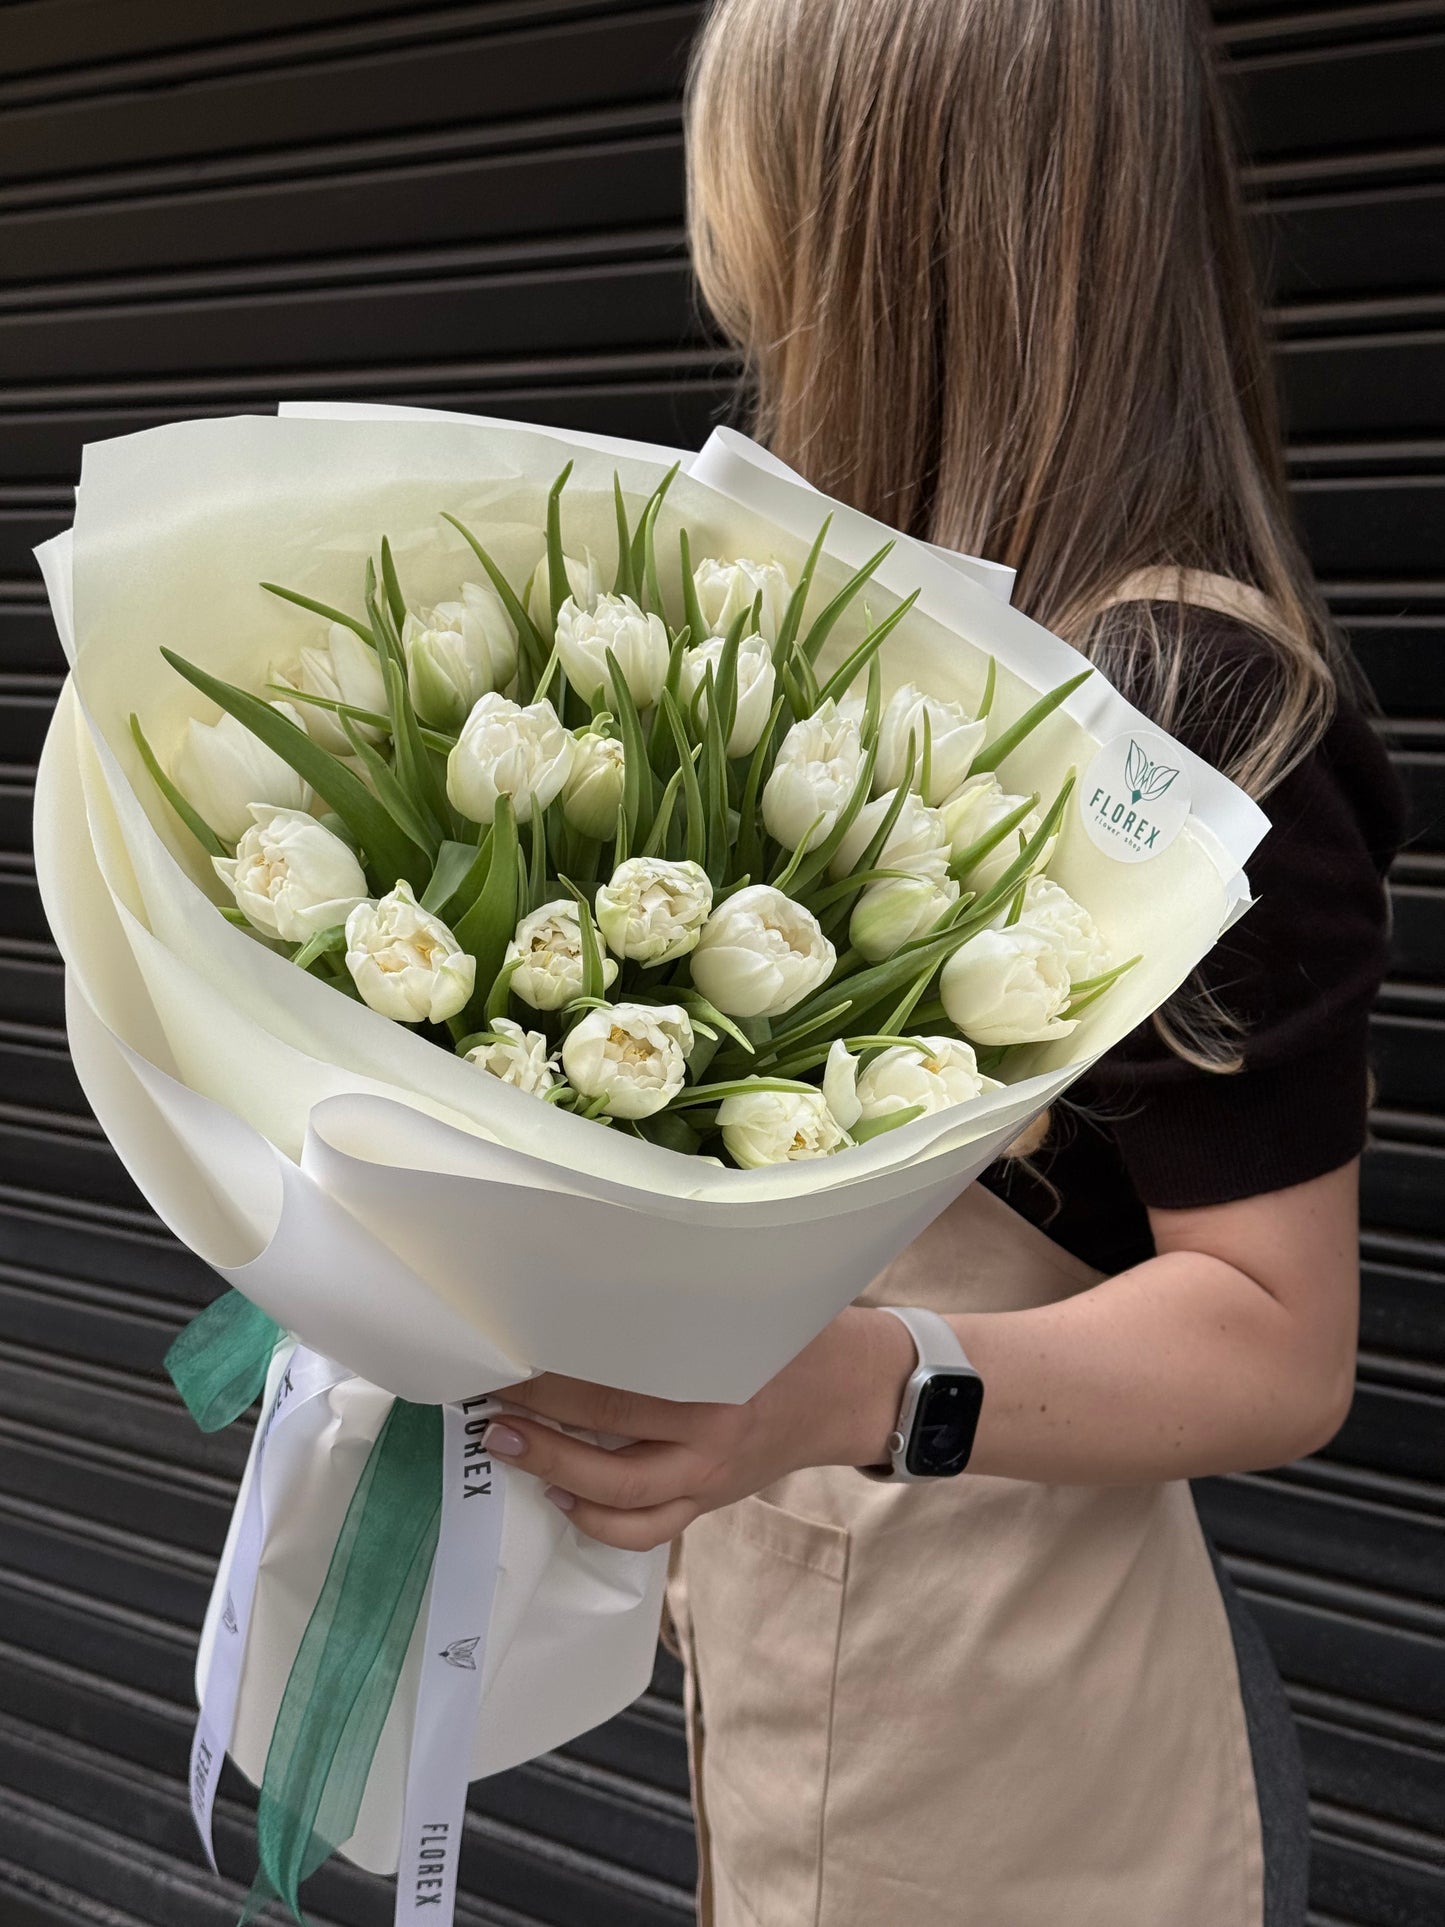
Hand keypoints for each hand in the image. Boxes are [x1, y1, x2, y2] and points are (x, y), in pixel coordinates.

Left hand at [486, 1306, 915, 1549]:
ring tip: (507, 1444)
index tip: (509, 1349)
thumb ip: (681, 1310)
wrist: (851, 1392)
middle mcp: (711, 1433)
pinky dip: (597, 1521)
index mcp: (719, 1374)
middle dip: (540, 1420)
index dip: (556, 1370)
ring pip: (619, 1495)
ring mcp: (708, 1476)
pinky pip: (647, 1529)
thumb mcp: (745, 1308)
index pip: (619, 1376)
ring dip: (554, 1471)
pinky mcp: (708, 1500)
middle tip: (489, 1399)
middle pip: (607, 1436)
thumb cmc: (793, 1334)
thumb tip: (590, 1284)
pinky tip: (560, 1497)